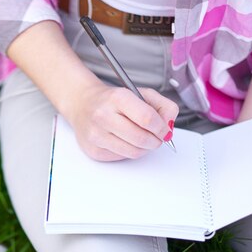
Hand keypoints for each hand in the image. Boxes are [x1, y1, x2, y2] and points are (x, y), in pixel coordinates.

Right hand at [63, 82, 178, 161]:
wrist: (83, 105)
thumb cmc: (114, 101)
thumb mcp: (141, 93)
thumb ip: (163, 106)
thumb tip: (169, 128)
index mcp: (117, 98)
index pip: (148, 119)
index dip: (161, 128)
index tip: (164, 130)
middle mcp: (103, 116)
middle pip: (142, 139)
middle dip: (156, 141)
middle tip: (156, 137)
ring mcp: (96, 135)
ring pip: (133, 152)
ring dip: (144, 148)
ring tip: (142, 139)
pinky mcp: (93, 150)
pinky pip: (122, 157)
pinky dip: (129, 151)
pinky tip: (124, 141)